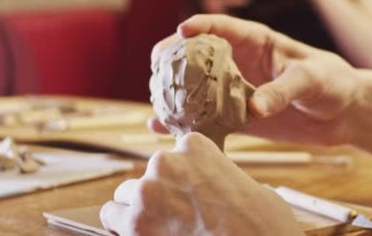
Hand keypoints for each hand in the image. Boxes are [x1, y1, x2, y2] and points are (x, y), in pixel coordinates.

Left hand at [100, 133, 300, 235]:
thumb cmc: (260, 220)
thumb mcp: (236, 179)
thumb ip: (206, 175)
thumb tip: (191, 192)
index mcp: (193, 145)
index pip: (169, 160)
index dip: (178, 183)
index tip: (190, 199)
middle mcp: (165, 161)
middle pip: (144, 178)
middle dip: (156, 197)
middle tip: (178, 219)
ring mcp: (147, 191)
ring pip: (124, 198)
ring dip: (139, 212)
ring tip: (165, 230)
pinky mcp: (136, 223)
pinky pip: (112, 219)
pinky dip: (123, 229)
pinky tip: (146, 235)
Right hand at [149, 14, 362, 145]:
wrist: (343, 112)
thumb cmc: (333, 82)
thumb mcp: (312, 78)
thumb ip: (283, 89)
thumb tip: (254, 108)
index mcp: (257, 41)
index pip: (222, 27)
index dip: (200, 25)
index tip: (181, 30)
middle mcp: (240, 63)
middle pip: (198, 56)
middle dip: (174, 58)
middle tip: (157, 67)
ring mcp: (237, 90)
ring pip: (197, 88)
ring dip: (175, 93)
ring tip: (157, 101)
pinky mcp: (239, 117)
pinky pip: (209, 118)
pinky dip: (188, 122)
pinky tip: (165, 127)